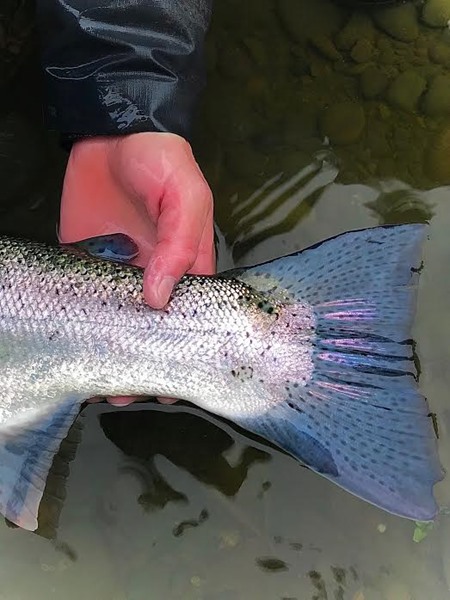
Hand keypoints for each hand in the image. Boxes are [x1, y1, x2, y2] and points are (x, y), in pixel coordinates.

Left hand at [59, 132, 214, 405]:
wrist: (109, 132)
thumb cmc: (161, 163)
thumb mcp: (185, 197)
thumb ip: (177, 245)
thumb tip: (158, 297)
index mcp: (184, 264)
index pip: (187, 316)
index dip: (181, 349)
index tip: (171, 385)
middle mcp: (151, 274)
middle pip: (149, 326)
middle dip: (141, 359)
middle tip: (127, 391)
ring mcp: (115, 270)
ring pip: (113, 319)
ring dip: (107, 349)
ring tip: (99, 382)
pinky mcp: (82, 259)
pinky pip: (78, 296)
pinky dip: (75, 322)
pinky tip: (71, 346)